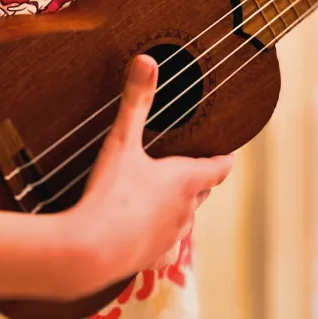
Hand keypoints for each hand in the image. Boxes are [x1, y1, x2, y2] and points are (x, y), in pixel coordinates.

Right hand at [62, 56, 232, 293]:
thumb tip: (147, 60)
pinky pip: (167, 246)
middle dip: (199, 179)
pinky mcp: (152, 258)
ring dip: (181, 207)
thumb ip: (135, 100)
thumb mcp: (121, 141)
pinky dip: (163, 236)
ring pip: (186, 219)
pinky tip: (150, 233)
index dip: (224, 157)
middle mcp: (185, 211)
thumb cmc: (109, 194)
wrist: (88, 251)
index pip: (218, 167)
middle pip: (202, 192)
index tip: (229, 152)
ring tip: (169, 197)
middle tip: (192, 165)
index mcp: (184, 181)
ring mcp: (170, 238)